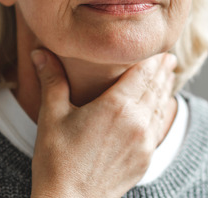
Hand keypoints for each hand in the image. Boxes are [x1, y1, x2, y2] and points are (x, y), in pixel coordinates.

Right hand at [29, 50, 176, 197]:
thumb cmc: (57, 160)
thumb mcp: (52, 115)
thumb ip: (52, 79)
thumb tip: (40, 52)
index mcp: (116, 105)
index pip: (143, 72)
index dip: (152, 58)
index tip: (158, 48)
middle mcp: (137, 121)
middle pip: (155, 87)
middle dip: (161, 71)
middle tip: (167, 57)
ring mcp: (144, 142)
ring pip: (161, 107)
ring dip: (165, 90)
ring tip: (167, 77)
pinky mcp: (145, 158)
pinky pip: (158, 128)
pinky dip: (162, 112)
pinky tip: (160, 108)